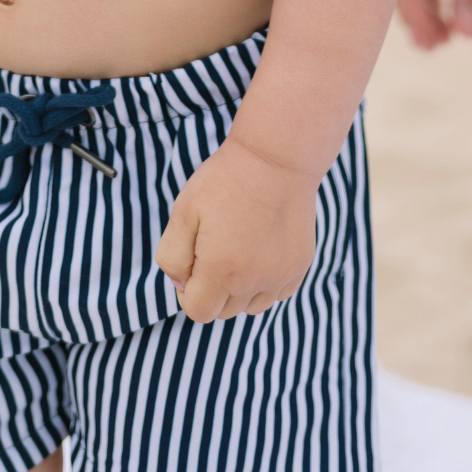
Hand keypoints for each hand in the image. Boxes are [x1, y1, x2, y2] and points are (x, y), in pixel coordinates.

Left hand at [155, 138, 317, 323]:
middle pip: (224, 311)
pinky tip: (260, 249)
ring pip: (252, 307)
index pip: (198, 312)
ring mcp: (280, 276)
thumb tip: (181, 286)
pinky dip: (266, 281)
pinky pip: (277, 293)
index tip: (193, 260)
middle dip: (212, 289)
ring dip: (240, 289)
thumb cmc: (224, 182)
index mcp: (221, 271)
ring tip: (238, 248)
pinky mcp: (299, 266)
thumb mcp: (183, 212)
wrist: (275, 159)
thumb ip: (172, 257)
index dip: (188, 291)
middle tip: (214, 247)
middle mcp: (254, 282)